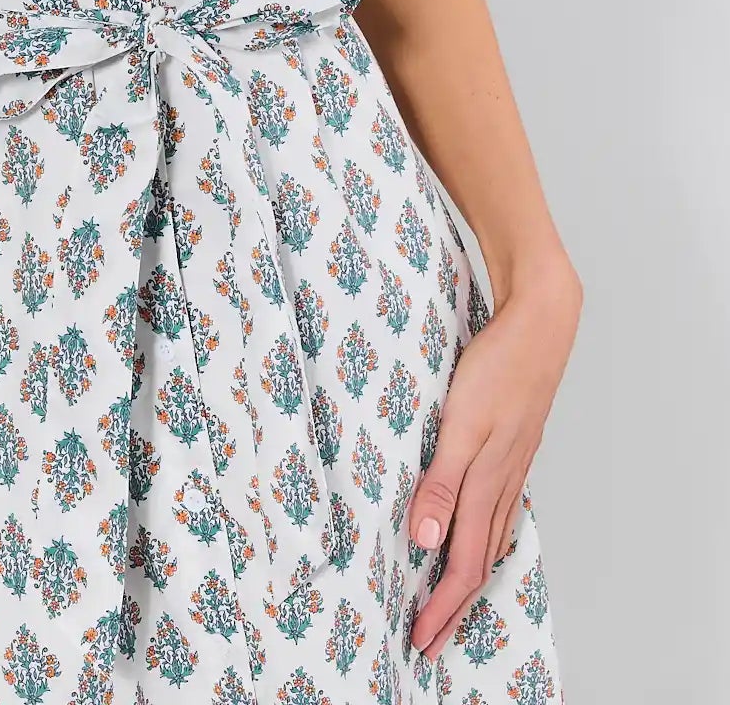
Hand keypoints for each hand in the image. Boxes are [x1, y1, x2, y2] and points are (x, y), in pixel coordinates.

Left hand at [408, 260, 580, 661]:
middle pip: (478, 561)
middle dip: (452, 605)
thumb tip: (425, 540)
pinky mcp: (512, 449)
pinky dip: (484, 538)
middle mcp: (502, 482)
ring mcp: (511, 466)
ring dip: (468, 576)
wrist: (540, 323)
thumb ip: (442, 481)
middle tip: (430, 639)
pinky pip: (498, 510)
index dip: (441, 606)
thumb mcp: (460, 422)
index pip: (462, 563)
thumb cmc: (498, 366)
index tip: (420, 638)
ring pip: (490, 538)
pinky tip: (478, 535)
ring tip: (450, 602)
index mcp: (487, 482)